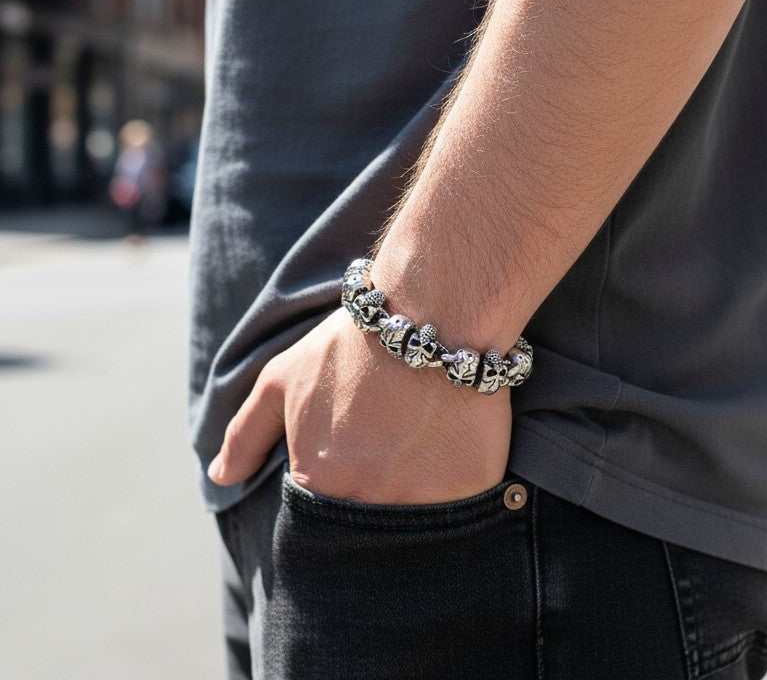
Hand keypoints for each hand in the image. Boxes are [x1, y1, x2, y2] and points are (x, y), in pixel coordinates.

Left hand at [207, 309, 512, 503]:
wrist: (430, 313)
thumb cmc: (352, 344)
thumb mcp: (283, 379)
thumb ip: (247, 433)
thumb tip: (221, 476)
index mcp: (319, 484)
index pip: (321, 520)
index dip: (338, 489)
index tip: (355, 459)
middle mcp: (367, 503)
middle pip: (370, 527)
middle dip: (377, 498)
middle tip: (392, 456)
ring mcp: (422, 502)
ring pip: (417, 525)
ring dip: (418, 497)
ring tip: (424, 451)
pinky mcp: (471, 488)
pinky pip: (465, 507)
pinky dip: (460, 488)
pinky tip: (458, 449)